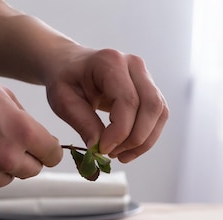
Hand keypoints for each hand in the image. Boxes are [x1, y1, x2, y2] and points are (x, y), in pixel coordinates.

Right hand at [0, 69, 62, 192]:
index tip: (42, 149)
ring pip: (8, 178)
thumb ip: (27, 121)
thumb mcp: (4, 96)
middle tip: (8, 144)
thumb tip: (41, 139)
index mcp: (24, 133)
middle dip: (26, 159)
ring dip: (1, 167)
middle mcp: (8, 157)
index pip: (53, 155)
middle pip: (33, 171)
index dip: (48, 151)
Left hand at [45, 48, 168, 162]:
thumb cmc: (66, 79)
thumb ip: (83, 123)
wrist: (70, 66)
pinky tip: (128, 148)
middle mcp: (134, 64)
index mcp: (110, 61)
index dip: (120, 131)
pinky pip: (158, 116)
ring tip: (120, 155)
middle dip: (135, 138)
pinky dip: (146, 137)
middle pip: (151, 106)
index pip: (128, 100)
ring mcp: (146, 76)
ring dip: (144, 141)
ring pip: (159, 113)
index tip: (103, 150)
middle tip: (112, 154)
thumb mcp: (63, 100)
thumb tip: (100, 148)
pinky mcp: (150, 90)